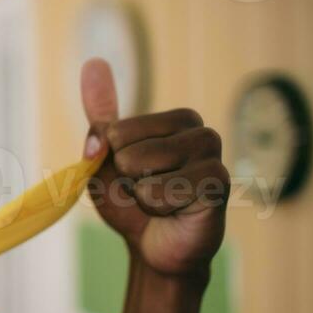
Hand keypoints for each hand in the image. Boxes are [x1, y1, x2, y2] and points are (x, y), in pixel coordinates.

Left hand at [81, 59, 228, 278]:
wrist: (155, 249)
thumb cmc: (133, 203)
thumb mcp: (107, 157)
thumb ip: (101, 115)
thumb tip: (93, 62)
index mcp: (177, 119)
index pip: (116, 131)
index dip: (113, 161)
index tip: (133, 176)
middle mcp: (201, 131)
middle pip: (126, 148)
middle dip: (126, 179)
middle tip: (149, 193)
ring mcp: (214, 156)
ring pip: (142, 168)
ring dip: (140, 196)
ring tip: (162, 203)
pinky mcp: (218, 184)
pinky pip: (160, 192)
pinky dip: (156, 209)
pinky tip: (176, 213)